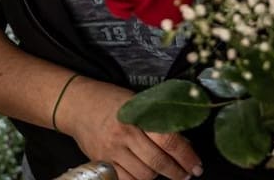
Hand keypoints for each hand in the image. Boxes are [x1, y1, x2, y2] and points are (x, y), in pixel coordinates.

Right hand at [55, 77, 202, 179]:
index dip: (186, 156)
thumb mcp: (136, 101)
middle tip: (186, 173)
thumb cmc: (110, 100)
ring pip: (143, 175)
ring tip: (164, 171)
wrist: (77, 105)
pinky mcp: (101, 163)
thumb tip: (184, 144)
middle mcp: (124, 134)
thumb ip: (157, 120)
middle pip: (157, 161)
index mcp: (136, 115)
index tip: (196, 166)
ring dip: (158, 176)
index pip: (168, 140)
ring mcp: (111, 150)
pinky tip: (145, 175)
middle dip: (177, 172)